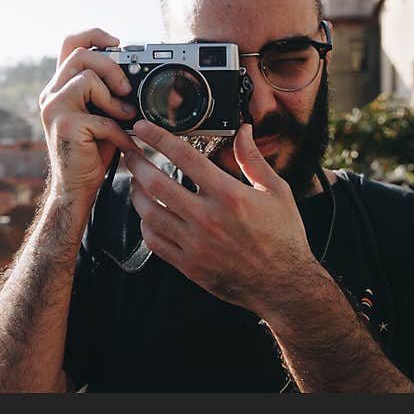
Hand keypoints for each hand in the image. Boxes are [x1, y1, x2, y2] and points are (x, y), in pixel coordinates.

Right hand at [39, 28, 140, 204]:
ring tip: (124, 118)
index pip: (69, 44)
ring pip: (87, 79)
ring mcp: (53, 109)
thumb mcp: (101, 114)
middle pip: (81, 55)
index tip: (116, 42)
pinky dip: (119, 132)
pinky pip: (101, 117)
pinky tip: (124, 144)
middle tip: (126, 90)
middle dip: (111, 67)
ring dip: (114, 100)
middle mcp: (51, 94)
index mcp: (59, 86)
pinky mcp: (64, 126)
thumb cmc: (92, 150)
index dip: (93, 35)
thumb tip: (137, 75)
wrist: (77, 186)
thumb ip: (107, 92)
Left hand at [124, 120, 316, 315]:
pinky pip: (155, 241)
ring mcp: (195, 243)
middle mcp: (207, 218)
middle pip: (157, 183)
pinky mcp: (189, 265)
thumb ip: (253, 159)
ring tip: (136, 182)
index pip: (184, 157)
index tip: (143, 127)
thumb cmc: (283, 237)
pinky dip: (146, 225)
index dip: (158, 137)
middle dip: (137, 162)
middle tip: (130, 152)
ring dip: (137, 193)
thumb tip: (243, 131)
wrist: (283, 285)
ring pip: (150, 212)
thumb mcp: (277, 192)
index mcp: (229, 195)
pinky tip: (148, 215)